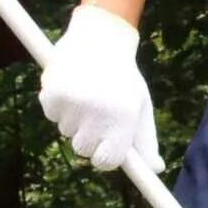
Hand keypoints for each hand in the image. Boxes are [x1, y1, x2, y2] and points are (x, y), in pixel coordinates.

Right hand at [38, 5, 160, 173]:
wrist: (99, 38)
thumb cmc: (124, 77)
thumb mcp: (141, 107)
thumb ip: (146, 140)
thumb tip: (156, 169)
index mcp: (123, 119)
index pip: (106, 161)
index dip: (104, 156)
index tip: (105, 147)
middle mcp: (97, 114)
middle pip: (83, 150)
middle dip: (89, 137)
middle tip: (98, 112)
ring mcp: (72, 104)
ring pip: (66, 132)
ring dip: (74, 120)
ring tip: (86, 94)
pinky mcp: (51, 93)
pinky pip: (51, 115)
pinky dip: (58, 106)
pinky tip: (70, 87)